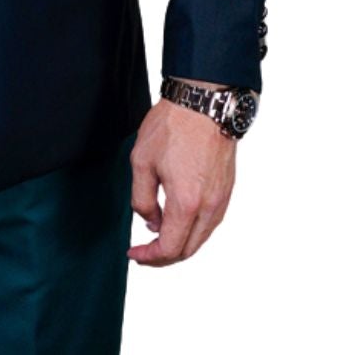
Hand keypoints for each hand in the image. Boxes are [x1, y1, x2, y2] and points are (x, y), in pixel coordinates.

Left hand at [127, 88, 236, 266]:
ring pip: (201, 238)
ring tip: (157, 232)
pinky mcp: (226, 189)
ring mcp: (221, 199)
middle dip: (164, 256)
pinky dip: (193, 229)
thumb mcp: (142, 161)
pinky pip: (210, 222)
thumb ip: (142, 198)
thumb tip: (151, 221)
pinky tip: (178, 218)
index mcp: (186, 203)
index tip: (134, 254)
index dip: (149, 257)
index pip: (169, 248)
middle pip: (188, 250)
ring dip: (180, 243)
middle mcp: (209, 207)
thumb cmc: (173, 126)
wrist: (205, 103)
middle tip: (144, 250)